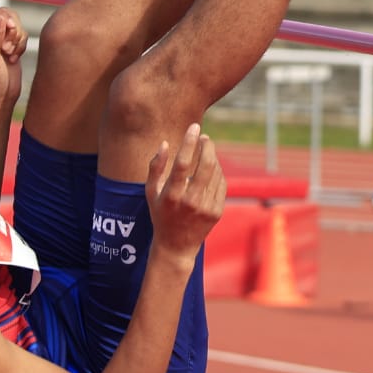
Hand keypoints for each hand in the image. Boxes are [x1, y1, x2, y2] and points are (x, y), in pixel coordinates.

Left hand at [0, 5, 27, 108]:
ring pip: (15, 23)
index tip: (9, 28)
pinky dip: (21, 45)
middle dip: (12, 28)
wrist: (1, 96)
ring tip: (9, 54)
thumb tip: (0, 17)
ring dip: (17, 38)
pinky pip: (22, 34)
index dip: (2, 16)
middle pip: (5, 13)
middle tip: (8, 47)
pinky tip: (14, 58)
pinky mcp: (10, 44)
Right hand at [145, 124, 227, 267]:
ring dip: (212, 157)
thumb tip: (164, 144)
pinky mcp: (217, 211)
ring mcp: (206, 208)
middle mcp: (190, 202)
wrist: (176, 246)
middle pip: (205, 166)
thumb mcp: (151, 193)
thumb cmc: (161, 215)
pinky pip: (221, 183)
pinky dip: (217, 172)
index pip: (182, 163)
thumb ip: (155, 167)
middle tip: (204, 137)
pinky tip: (210, 167)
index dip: (189, 142)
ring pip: (215, 172)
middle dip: (207, 146)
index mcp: (172, 196)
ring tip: (205, 151)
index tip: (194, 127)